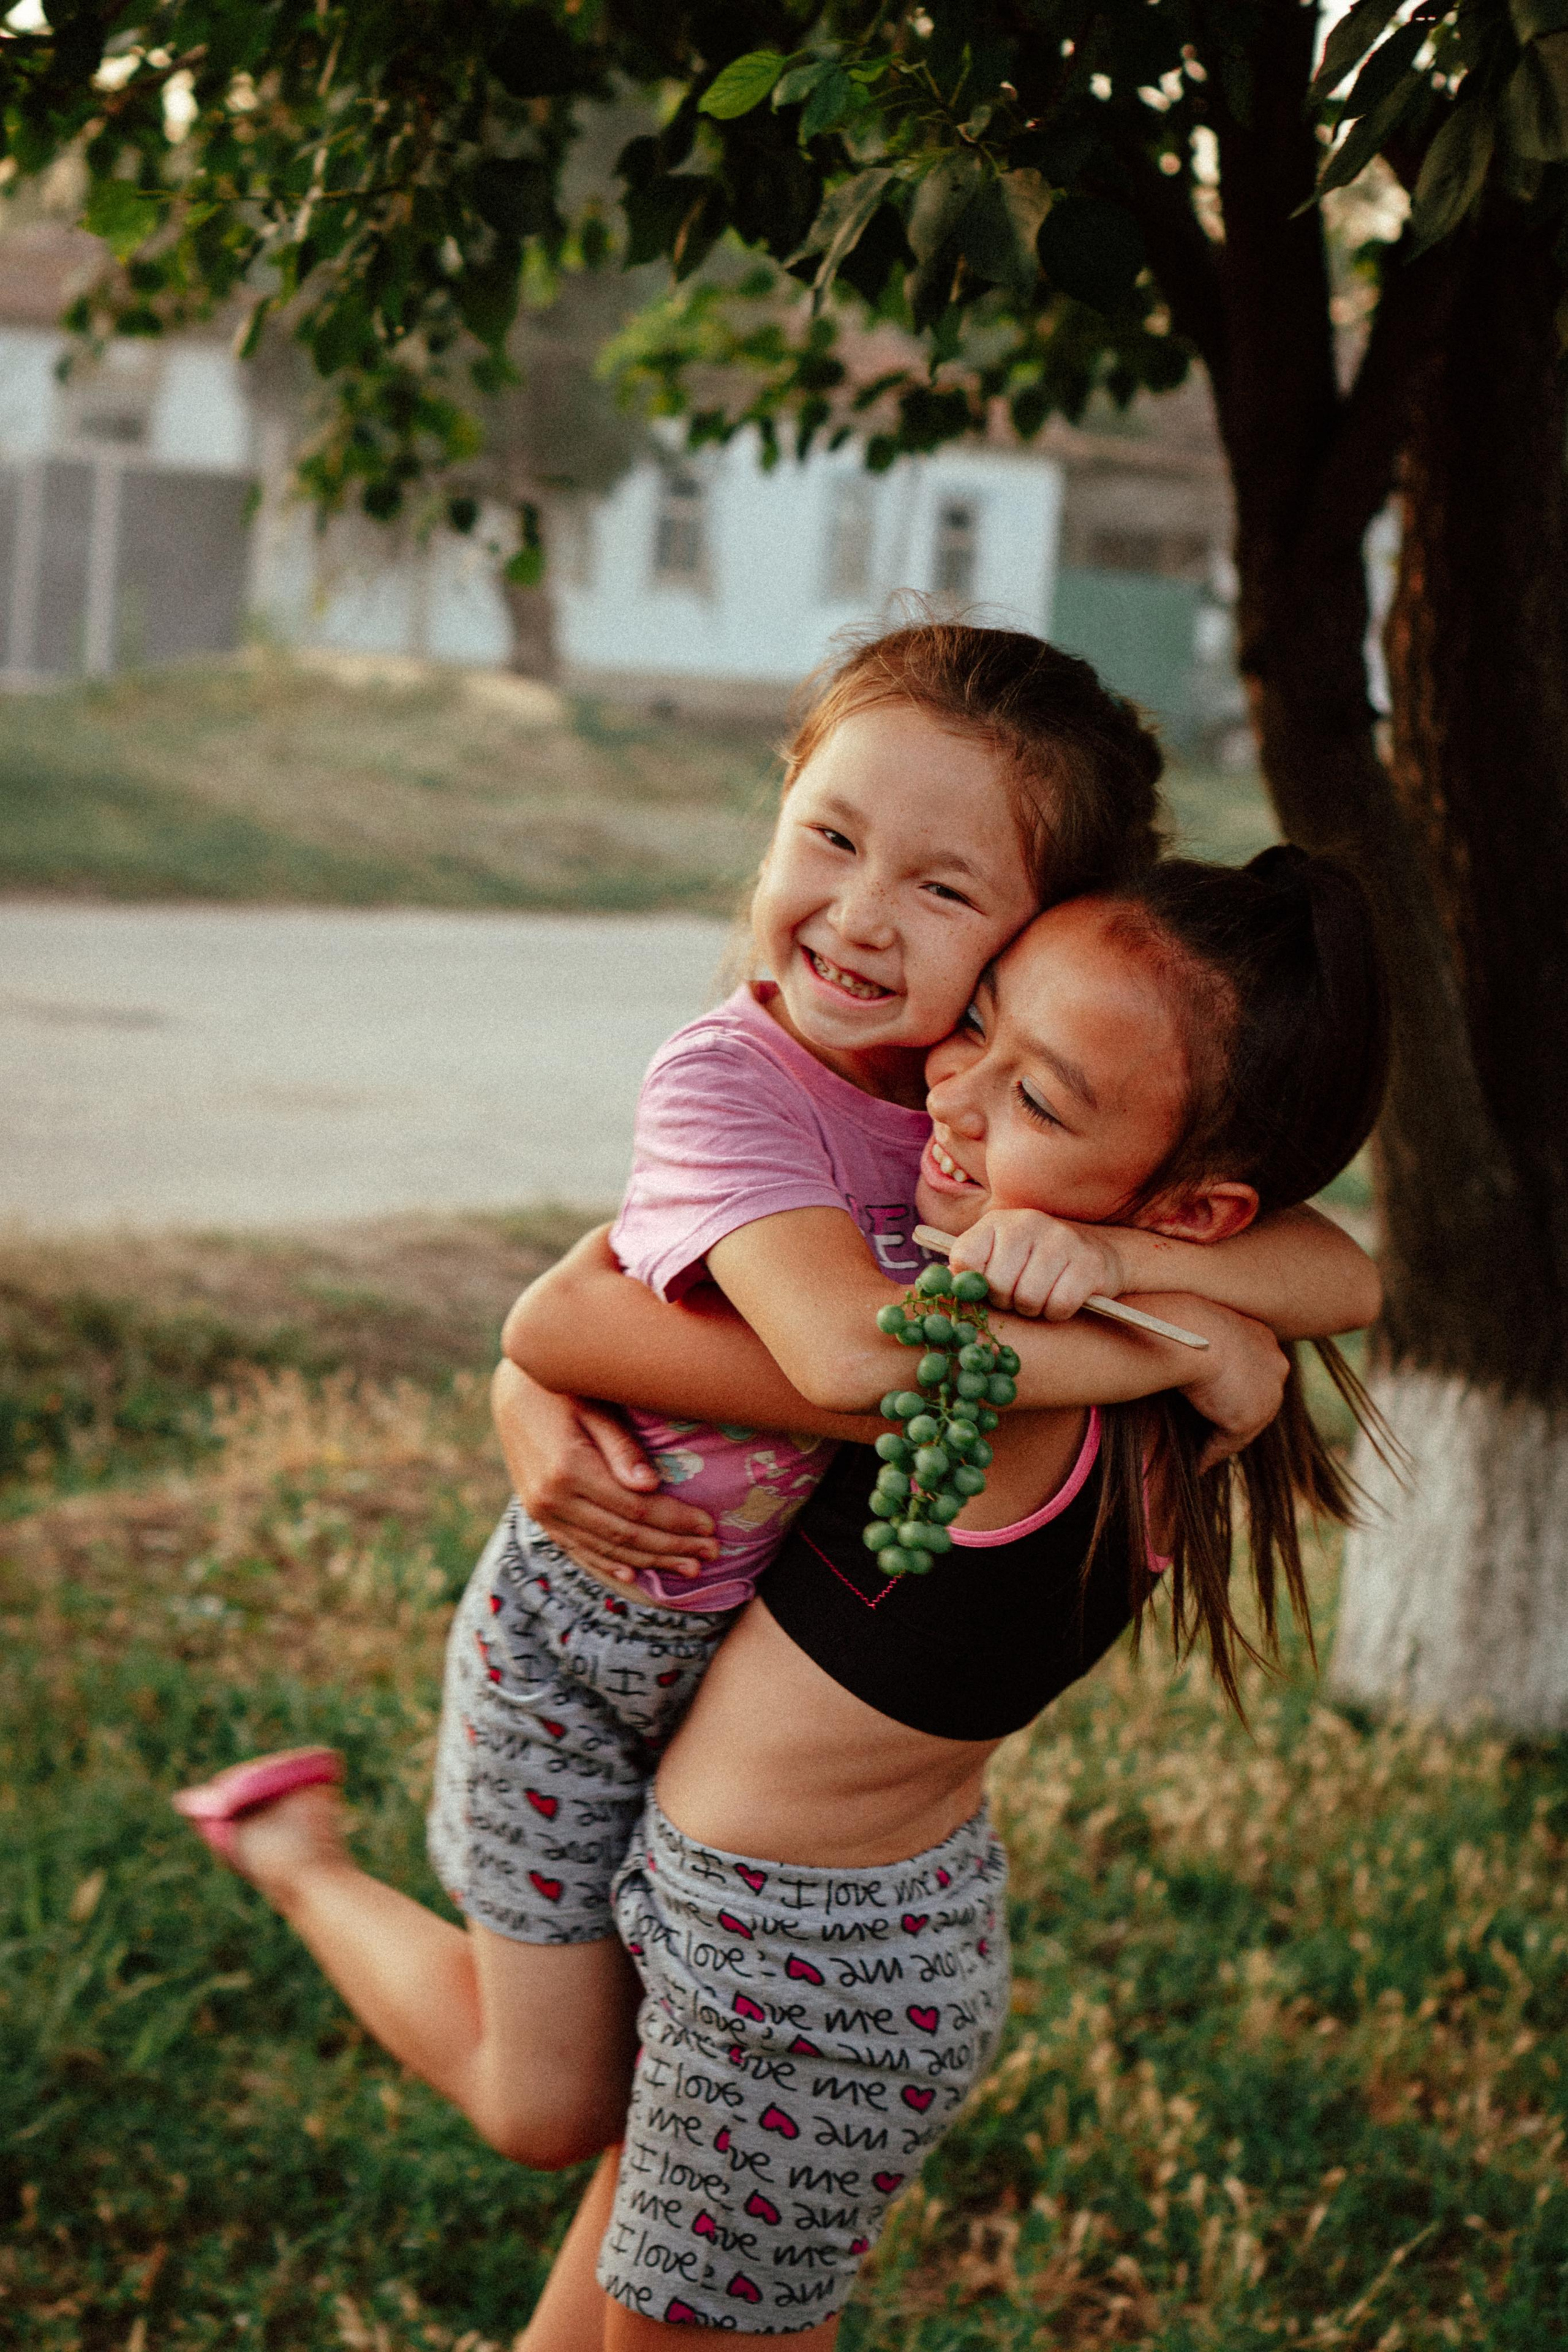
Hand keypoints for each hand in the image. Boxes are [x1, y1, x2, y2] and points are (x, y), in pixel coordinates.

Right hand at [490, 1360, 718, 1583]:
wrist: (510, 1390)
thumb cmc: (563, 1388)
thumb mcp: (595, 1406)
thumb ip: (621, 1447)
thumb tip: (651, 1485)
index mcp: (569, 1468)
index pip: (635, 1508)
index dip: (675, 1521)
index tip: (710, 1525)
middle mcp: (551, 1498)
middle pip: (623, 1534)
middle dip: (671, 1547)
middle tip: (711, 1552)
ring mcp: (541, 1512)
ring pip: (604, 1548)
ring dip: (649, 1561)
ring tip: (688, 1566)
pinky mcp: (538, 1515)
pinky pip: (577, 1549)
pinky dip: (607, 1564)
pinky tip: (633, 1574)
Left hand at [947, 1209, 1125, 1319]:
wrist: (1095, 1252)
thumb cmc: (1034, 1262)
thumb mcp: (998, 1256)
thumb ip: (968, 1268)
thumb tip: (937, 1286)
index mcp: (996, 1221)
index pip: (964, 1259)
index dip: (973, 1285)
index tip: (988, 1286)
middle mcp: (1027, 1222)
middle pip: (997, 1285)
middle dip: (1006, 1301)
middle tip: (1018, 1295)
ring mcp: (1060, 1239)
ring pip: (1028, 1298)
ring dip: (1033, 1309)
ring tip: (1039, 1296)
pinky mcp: (1088, 1263)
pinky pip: (1059, 1305)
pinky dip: (1057, 1312)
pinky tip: (1060, 1298)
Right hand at [1168, 1302, 1288, 1469]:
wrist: (1181, 1327)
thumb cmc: (1172, 1316)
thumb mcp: (1190, 1322)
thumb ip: (1195, 1339)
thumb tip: (1179, 1356)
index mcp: (1260, 1332)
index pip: (1250, 1365)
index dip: (1230, 1383)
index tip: (1210, 1396)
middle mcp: (1273, 1360)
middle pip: (1253, 1395)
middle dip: (1232, 1411)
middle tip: (1207, 1428)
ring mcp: (1266, 1390)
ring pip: (1242, 1421)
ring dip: (1221, 1438)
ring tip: (1198, 1453)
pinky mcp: (1249, 1416)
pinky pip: (1227, 1442)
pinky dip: (1210, 1454)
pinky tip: (1194, 1464)